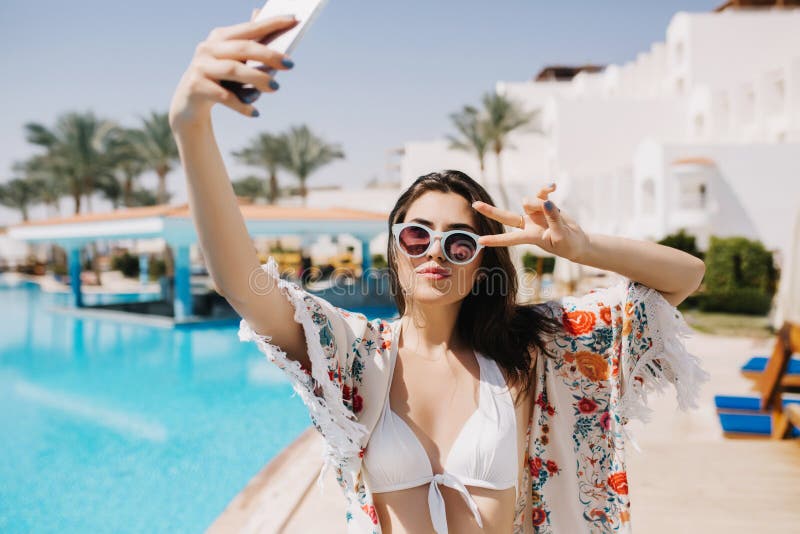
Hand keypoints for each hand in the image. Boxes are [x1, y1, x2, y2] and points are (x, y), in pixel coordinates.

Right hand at [168, 9, 298, 128]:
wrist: (190, 105)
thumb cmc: (220, 80)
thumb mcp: (234, 62)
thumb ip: (249, 42)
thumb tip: (260, 12)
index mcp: (220, 37)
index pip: (250, 27)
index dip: (272, 23)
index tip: (295, 19)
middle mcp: (208, 48)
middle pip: (243, 48)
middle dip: (269, 54)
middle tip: (290, 64)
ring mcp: (200, 67)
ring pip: (233, 70)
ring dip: (257, 78)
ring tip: (276, 87)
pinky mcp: (195, 87)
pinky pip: (224, 96)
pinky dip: (242, 105)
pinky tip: (255, 113)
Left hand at [472, 183, 589, 261]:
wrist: (576, 241)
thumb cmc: (567, 244)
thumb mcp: (562, 236)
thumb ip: (553, 219)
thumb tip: (546, 202)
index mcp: (530, 237)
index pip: (510, 238)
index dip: (496, 240)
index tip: (480, 241)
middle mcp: (528, 225)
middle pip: (505, 217)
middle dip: (490, 211)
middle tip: (475, 204)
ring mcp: (534, 214)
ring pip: (529, 201)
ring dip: (539, 202)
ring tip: (551, 206)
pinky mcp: (543, 205)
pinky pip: (541, 192)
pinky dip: (546, 188)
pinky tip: (554, 186)